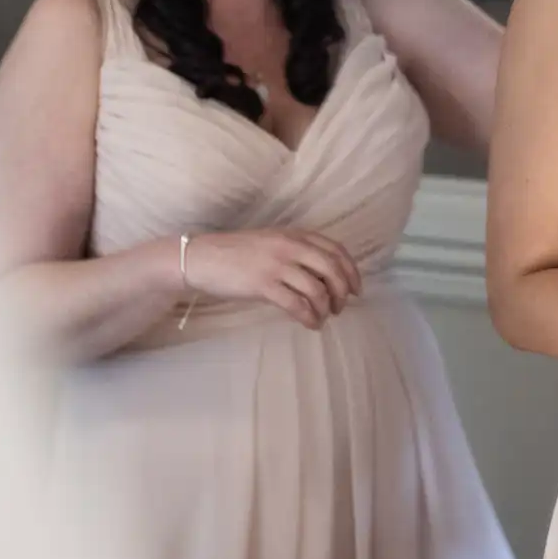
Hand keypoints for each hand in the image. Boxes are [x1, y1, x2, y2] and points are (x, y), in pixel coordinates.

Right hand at [171, 228, 360, 329]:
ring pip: (317, 289)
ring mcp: (276, 264)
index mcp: (294, 234)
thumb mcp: (271, 242)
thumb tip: (323, 275)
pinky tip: (310, 324)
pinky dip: (309, 317)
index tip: (356, 289)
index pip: (335, 249)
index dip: (351, 270)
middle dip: (343, 291)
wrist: (201, 258)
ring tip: (323, 318)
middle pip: (332, 268)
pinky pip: (297, 304)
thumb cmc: (236, 253)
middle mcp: (289, 246)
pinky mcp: (263, 284)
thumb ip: (296, 251)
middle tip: (342, 307)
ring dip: (326, 308)